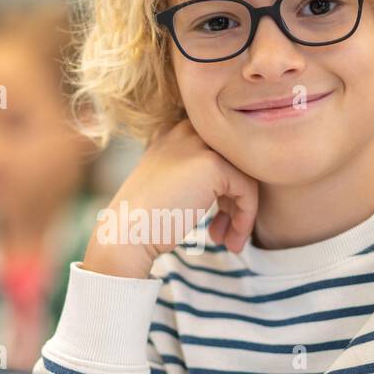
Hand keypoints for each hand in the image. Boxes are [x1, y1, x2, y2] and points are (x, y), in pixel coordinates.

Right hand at [83, 118, 258, 278]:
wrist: (126, 234)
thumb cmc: (146, 220)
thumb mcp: (172, 187)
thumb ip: (199, 178)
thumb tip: (237, 188)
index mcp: (175, 133)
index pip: (222, 153)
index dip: (226, 189)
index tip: (219, 220)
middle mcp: (187, 131)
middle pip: (237, 161)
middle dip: (236, 200)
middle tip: (225, 232)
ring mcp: (199, 144)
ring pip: (246, 175)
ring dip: (243, 213)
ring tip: (231, 242)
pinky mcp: (212, 163)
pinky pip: (247, 189)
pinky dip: (245, 218)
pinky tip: (231, 240)